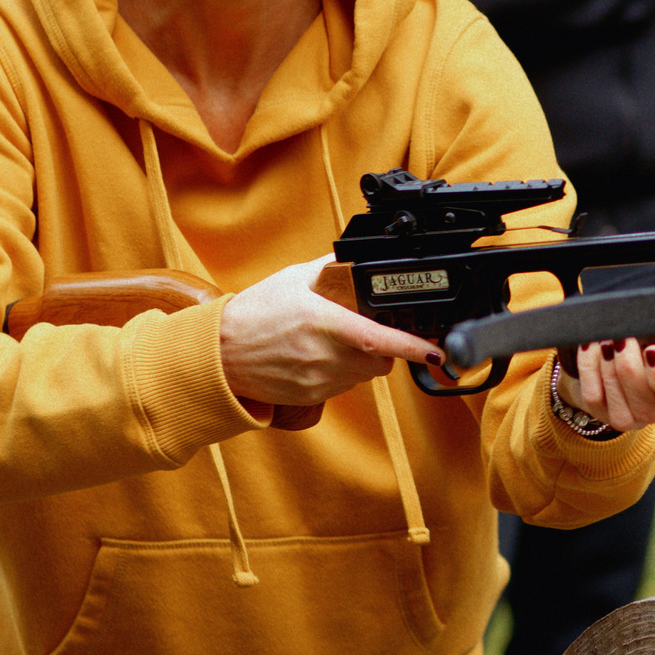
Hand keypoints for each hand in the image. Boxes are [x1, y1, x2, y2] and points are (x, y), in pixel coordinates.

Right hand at [219, 256, 441, 411]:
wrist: (218, 354)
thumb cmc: (253, 313)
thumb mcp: (292, 279)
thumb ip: (330, 268)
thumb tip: (357, 258)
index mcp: (320, 322)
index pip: (377, 339)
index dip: (411, 347)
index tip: (436, 350)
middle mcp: (321, 355)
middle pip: (380, 359)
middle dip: (386, 346)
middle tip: (368, 328)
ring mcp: (316, 379)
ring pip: (365, 374)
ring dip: (366, 360)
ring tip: (338, 341)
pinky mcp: (311, 396)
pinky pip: (345, 386)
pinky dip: (345, 372)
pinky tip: (322, 356)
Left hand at [555, 336, 654, 433]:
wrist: (614, 364)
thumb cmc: (644, 345)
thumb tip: (649, 318)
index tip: (651, 349)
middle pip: (640, 388)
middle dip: (628, 358)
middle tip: (623, 337)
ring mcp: (630, 417)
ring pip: (615, 389)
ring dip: (607, 359)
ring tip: (607, 339)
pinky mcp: (602, 414)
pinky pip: (592, 393)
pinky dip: (589, 364)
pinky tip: (590, 346)